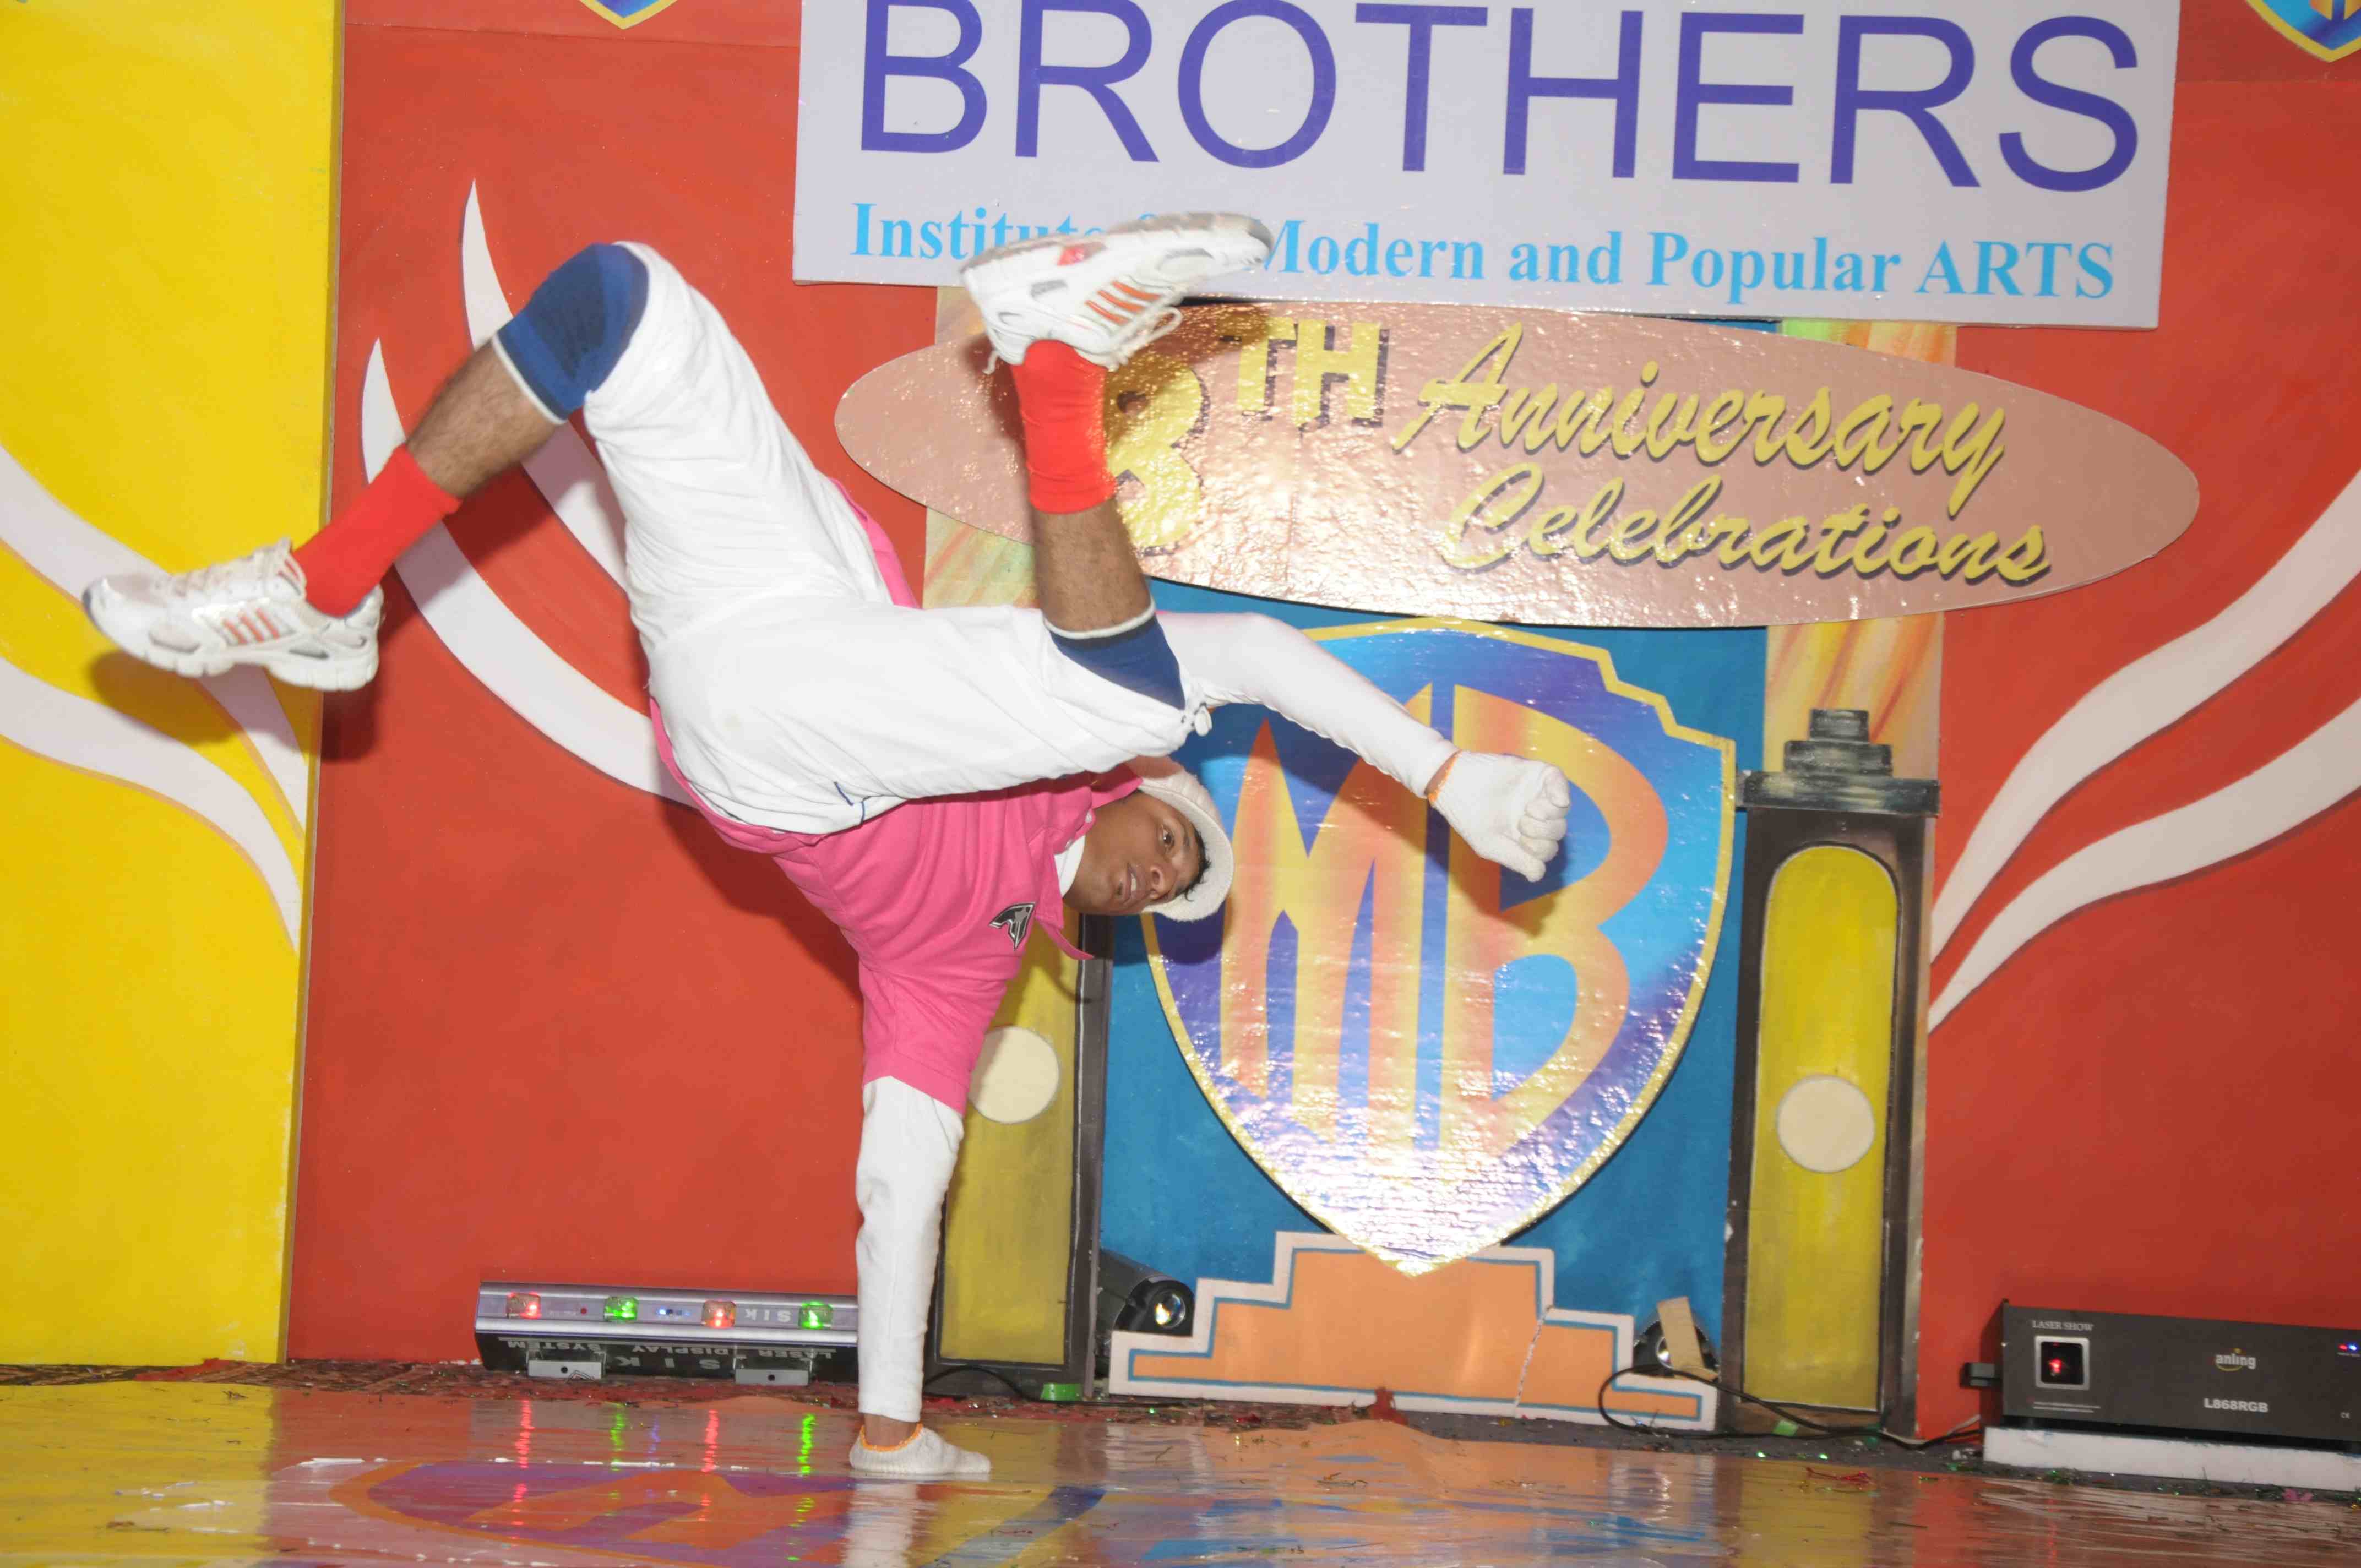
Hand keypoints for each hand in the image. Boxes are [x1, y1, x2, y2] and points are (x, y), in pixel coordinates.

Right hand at [1431, 752, 1572, 881]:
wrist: (1455, 784)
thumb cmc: (1469, 816)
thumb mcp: (1490, 846)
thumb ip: (1518, 861)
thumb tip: (1539, 875)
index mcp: (1523, 834)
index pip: (1547, 849)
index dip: (1540, 849)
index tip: (1520, 840)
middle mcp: (1533, 815)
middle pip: (1557, 831)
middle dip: (1544, 833)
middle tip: (1521, 824)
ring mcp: (1536, 794)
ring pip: (1561, 811)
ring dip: (1550, 816)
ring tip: (1528, 810)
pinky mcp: (1536, 774)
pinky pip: (1559, 780)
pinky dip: (1561, 791)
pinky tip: (1556, 800)